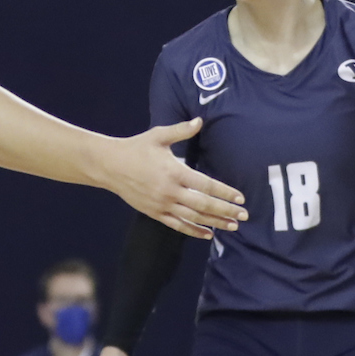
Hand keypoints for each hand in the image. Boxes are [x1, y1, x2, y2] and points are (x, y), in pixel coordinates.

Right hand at [102, 119, 247, 238]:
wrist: (109, 165)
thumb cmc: (136, 148)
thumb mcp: (159, 136)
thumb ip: (181, 130)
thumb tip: (200, 120)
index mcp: (174, 171)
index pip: (206, 185)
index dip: (225, 192)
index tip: (240, 197)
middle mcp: (170, 191)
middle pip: (204, 205)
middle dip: (226, 210)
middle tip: (244, 215)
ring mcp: (162, 205)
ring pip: (193, 217)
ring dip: (214, 223)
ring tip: (232, 226)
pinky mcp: (155, 213)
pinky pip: (177, 225)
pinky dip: (194, 231)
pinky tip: (208, 234)